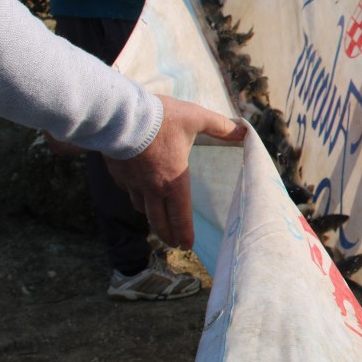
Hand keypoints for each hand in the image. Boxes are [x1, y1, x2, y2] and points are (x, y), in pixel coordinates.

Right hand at [104, 96, 246, 248]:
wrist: (120, 116)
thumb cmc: (162, 118)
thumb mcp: (196, 118)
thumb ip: (220, 127)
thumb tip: (243, 131)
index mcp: (174, 180)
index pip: (180, 216)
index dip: (184, 233)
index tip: (187, 245)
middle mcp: (152, 188)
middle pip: (158, 221)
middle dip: (167, 235)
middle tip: (173, 242)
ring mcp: (132, 183)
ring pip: (141, 208)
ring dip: (150, 217)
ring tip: (156, 219)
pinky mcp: (117, 174)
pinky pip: (128, 191)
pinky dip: (135, 196)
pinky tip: (137, 192)